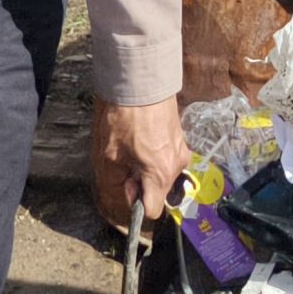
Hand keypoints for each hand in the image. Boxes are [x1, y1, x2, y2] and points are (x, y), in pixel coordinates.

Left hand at [95, 95, 191, 229]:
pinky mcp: (181, 139)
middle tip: (128, 161)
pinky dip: (156, 155)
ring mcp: (181, 151)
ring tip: (136, 146)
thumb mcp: (111, 155)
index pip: (153, 210)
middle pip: (159, 190)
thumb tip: (124, 190)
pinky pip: (168, 158)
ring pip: (164, 174)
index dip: (136, 202)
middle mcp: (176, 165)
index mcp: (160, 173)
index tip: (128, 184)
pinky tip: (144, 137)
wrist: (144, 84)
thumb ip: (117, 181)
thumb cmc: (127, 117)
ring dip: (150, 168)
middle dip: (143, 182)